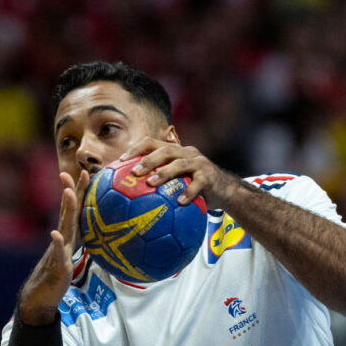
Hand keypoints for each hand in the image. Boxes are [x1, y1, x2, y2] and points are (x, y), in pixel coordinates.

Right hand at [18, 170, 89, 325]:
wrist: (39, 297)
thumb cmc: (56, 276)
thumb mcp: (70, 255)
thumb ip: (77, 242)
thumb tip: (92, 232)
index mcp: (67, 236)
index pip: (73, 209)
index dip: (79, 191)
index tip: (84, 172)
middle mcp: (61, 239)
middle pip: (67, 212)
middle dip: (71, 191)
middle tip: (72, 172)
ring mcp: (57, 251)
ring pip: (64, 227)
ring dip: (66, 209)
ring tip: (68, 193)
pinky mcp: (56, 267)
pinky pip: (58, 254)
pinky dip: (56, 243)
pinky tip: (54, 234)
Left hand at [120, 137, 239, 208]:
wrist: (224, 191)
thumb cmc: (192, 188)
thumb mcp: (176, 182)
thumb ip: (157, 184)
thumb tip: (127, 198)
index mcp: (174, 151)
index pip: (151, 143)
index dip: (135, 149)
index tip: (120, 161)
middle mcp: (186, 153)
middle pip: (165, 150)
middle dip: (148, 160)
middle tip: (134, 172)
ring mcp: (199, 162)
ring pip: (180, 164)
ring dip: (164, 173)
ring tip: (151, 184)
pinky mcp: (209, 175)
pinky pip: (198, 183)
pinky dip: (188, 191)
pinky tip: (180, 202)